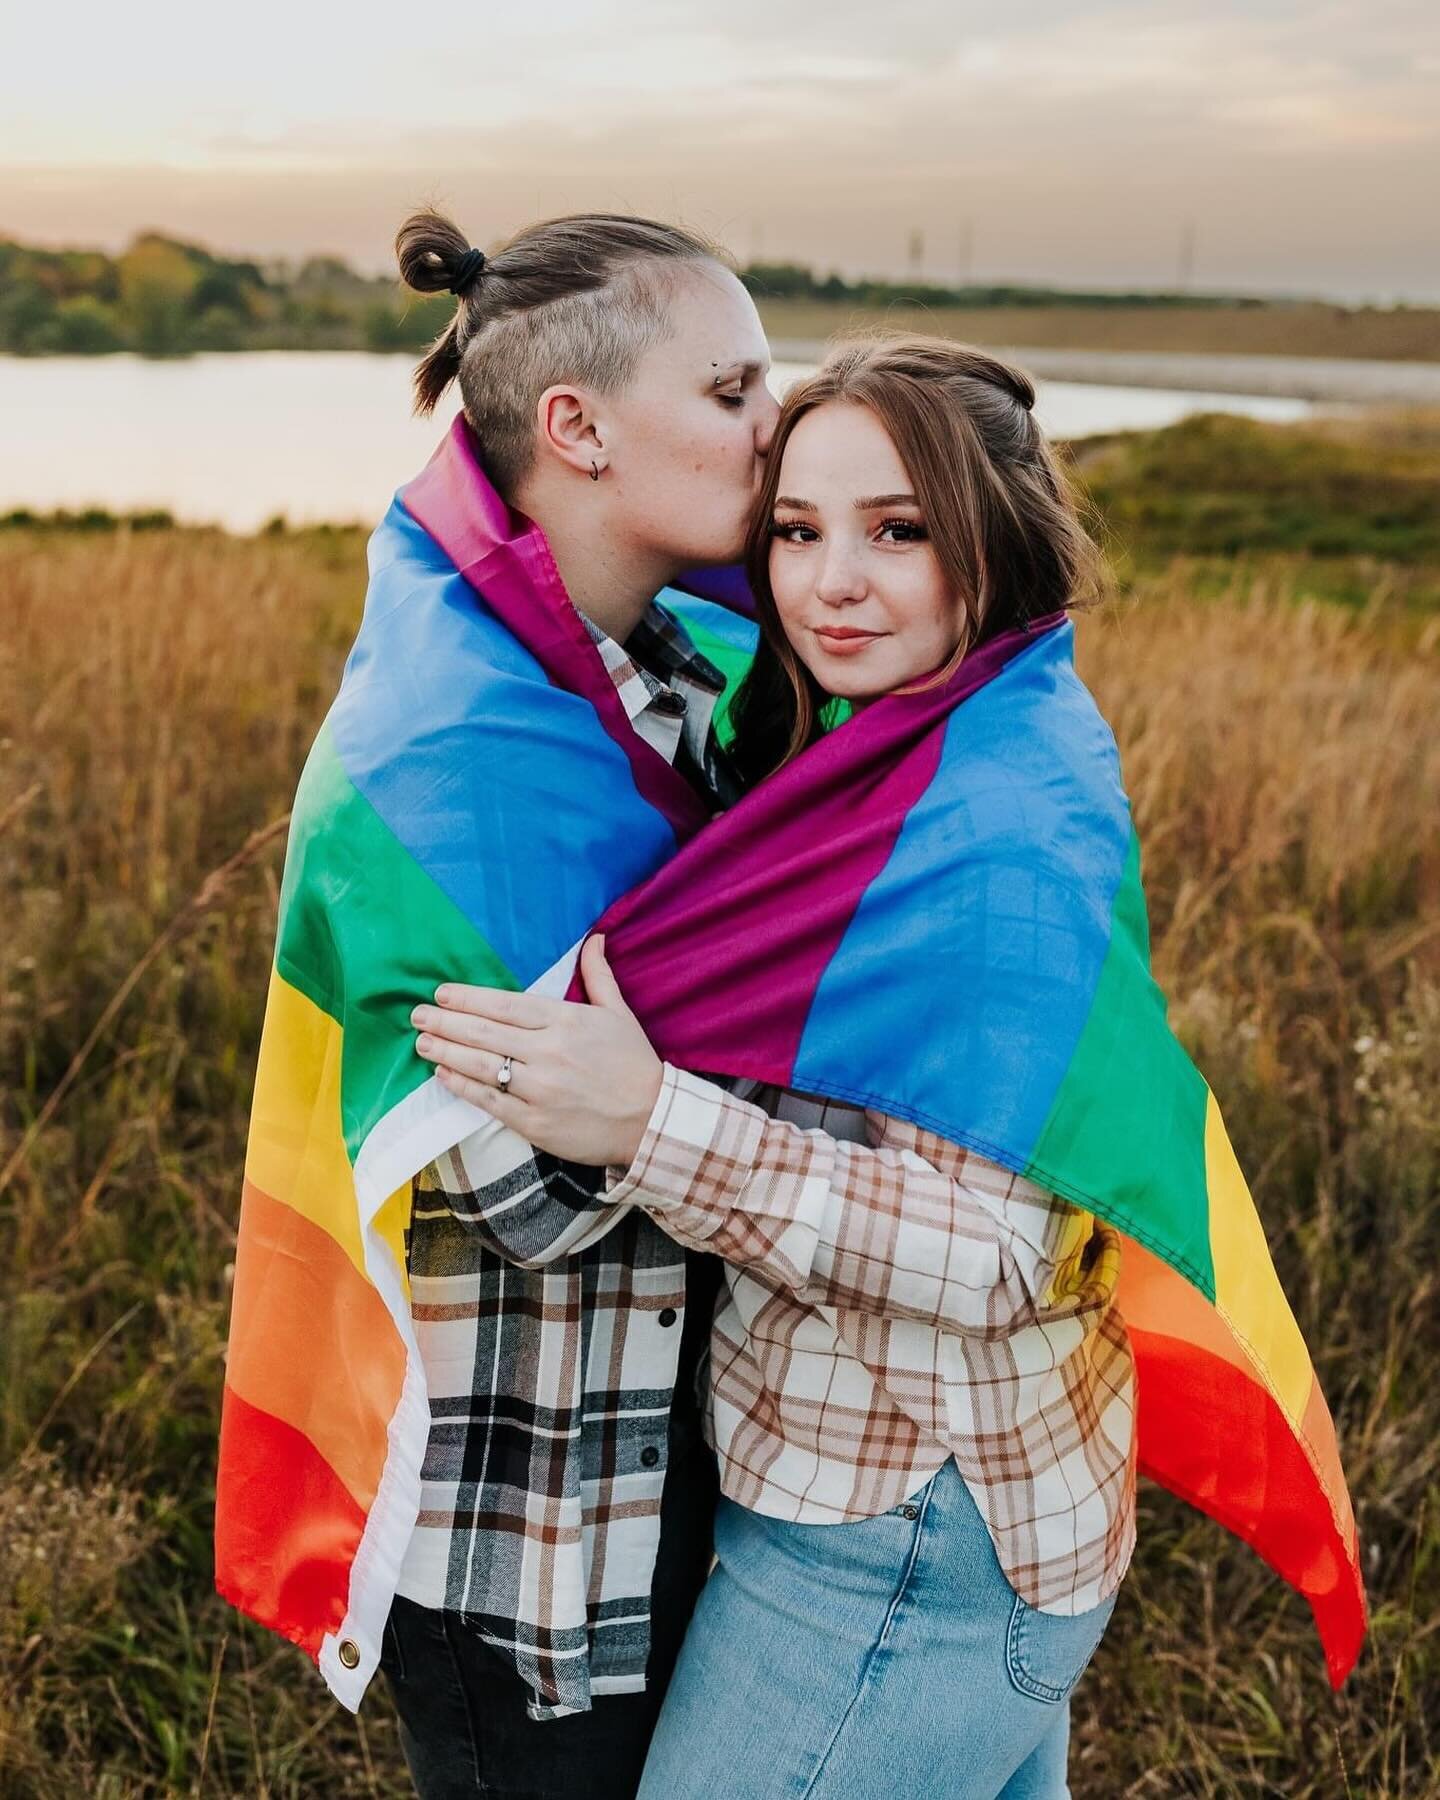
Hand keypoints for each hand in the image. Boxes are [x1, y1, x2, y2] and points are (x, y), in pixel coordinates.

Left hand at [411, 935, 662, 1168]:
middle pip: (484, 1032)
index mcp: (565, 1021)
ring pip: (480, 1065)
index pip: (505, 1005)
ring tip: (422, 1040)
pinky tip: (443, 1074)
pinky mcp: (534, 1122)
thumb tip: (595, 938)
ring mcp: (538, 1088)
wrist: (653, 1120)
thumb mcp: (619, 1013)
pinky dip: (462, 1086)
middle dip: (445, 1021)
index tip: (441, 993)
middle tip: (416, 1014)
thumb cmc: (635, 1063)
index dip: (468, 998)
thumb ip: (598, 976)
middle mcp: (547, 1052)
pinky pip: (489, 1101)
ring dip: (446, 1050)